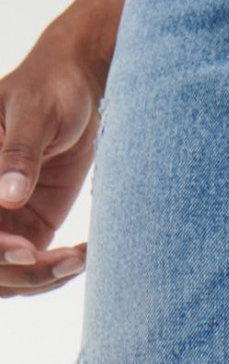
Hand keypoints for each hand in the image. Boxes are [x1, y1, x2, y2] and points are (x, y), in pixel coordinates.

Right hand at [0, 0, 144, 296]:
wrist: (81, 84)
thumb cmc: (51, 87)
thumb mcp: (34, 114)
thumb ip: (19, 153)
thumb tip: (8, 196)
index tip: (27, 251)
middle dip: (20, 273)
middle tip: (65, 261)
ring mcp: (5, 217)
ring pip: (8, 274)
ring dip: (40, 279)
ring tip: (78, 259)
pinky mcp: (32, 224)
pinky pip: (35, 265)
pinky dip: (56, 270)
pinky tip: (84, 255)